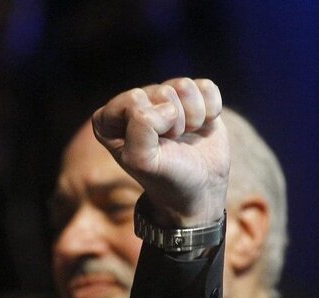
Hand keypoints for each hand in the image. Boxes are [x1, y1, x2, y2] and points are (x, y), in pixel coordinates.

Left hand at [91, 77, 228, 226]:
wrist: (199, 189)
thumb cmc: (165, 177)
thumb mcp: (142, 160)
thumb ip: (141, 128)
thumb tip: (168, 108)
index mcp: (108, 120)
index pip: (133, 99)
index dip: (150, 123)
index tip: (153, 146)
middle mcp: (134, 105)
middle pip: (161, 92)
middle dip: (173, 121)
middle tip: (171, 143)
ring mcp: (164, 99)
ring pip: (184, 87)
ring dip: (192, 117)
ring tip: (184, 136)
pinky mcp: (192, 97)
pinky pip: (206, 87)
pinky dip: (210, 110)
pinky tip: (201, 126)